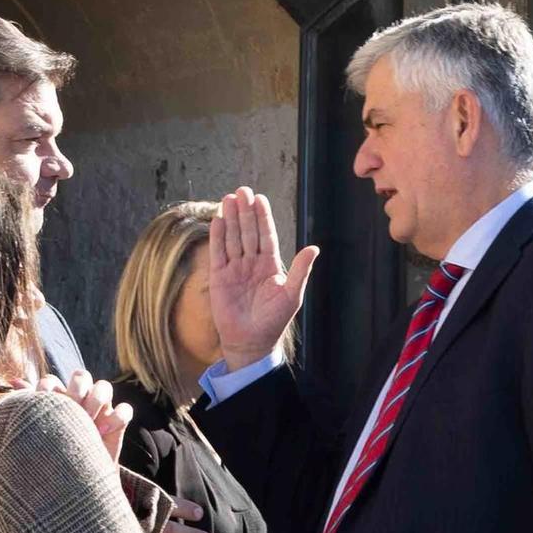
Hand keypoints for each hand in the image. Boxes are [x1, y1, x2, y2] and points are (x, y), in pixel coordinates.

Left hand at [15, 370, 132, 463]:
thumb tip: (14, 380)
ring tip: (88, 420)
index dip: (49, 388)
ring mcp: (99, 409)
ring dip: (96, 399)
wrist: (73, 485)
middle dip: (76, 389)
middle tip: (72, 408)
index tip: (44, 404)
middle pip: (81, 375)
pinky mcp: (117, 423)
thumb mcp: (39, 430)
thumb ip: (29, 405)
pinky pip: (125, 410)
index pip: (53, 380)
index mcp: (56, 399)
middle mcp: (79, 400)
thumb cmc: (53, 456)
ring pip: (104, 386)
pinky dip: (116, 418)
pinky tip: (102, 433)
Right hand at [210, 187, 318, 370]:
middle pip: (247, 232)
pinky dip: (218, 237)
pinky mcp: (219, 277)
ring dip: (230, 219)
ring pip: (232, 238)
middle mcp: (252, 263)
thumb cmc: (273, 321)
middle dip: (245, 212)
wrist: (251, 342)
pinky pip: (218, 253)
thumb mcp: (291, 295)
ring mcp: (234, 269)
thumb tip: (314, 248)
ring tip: (229, 199)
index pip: (266, 235)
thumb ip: (300, 271)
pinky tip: (217, 220)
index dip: (263, 217)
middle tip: (243, 191)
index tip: (260, 199)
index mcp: (270, 265)